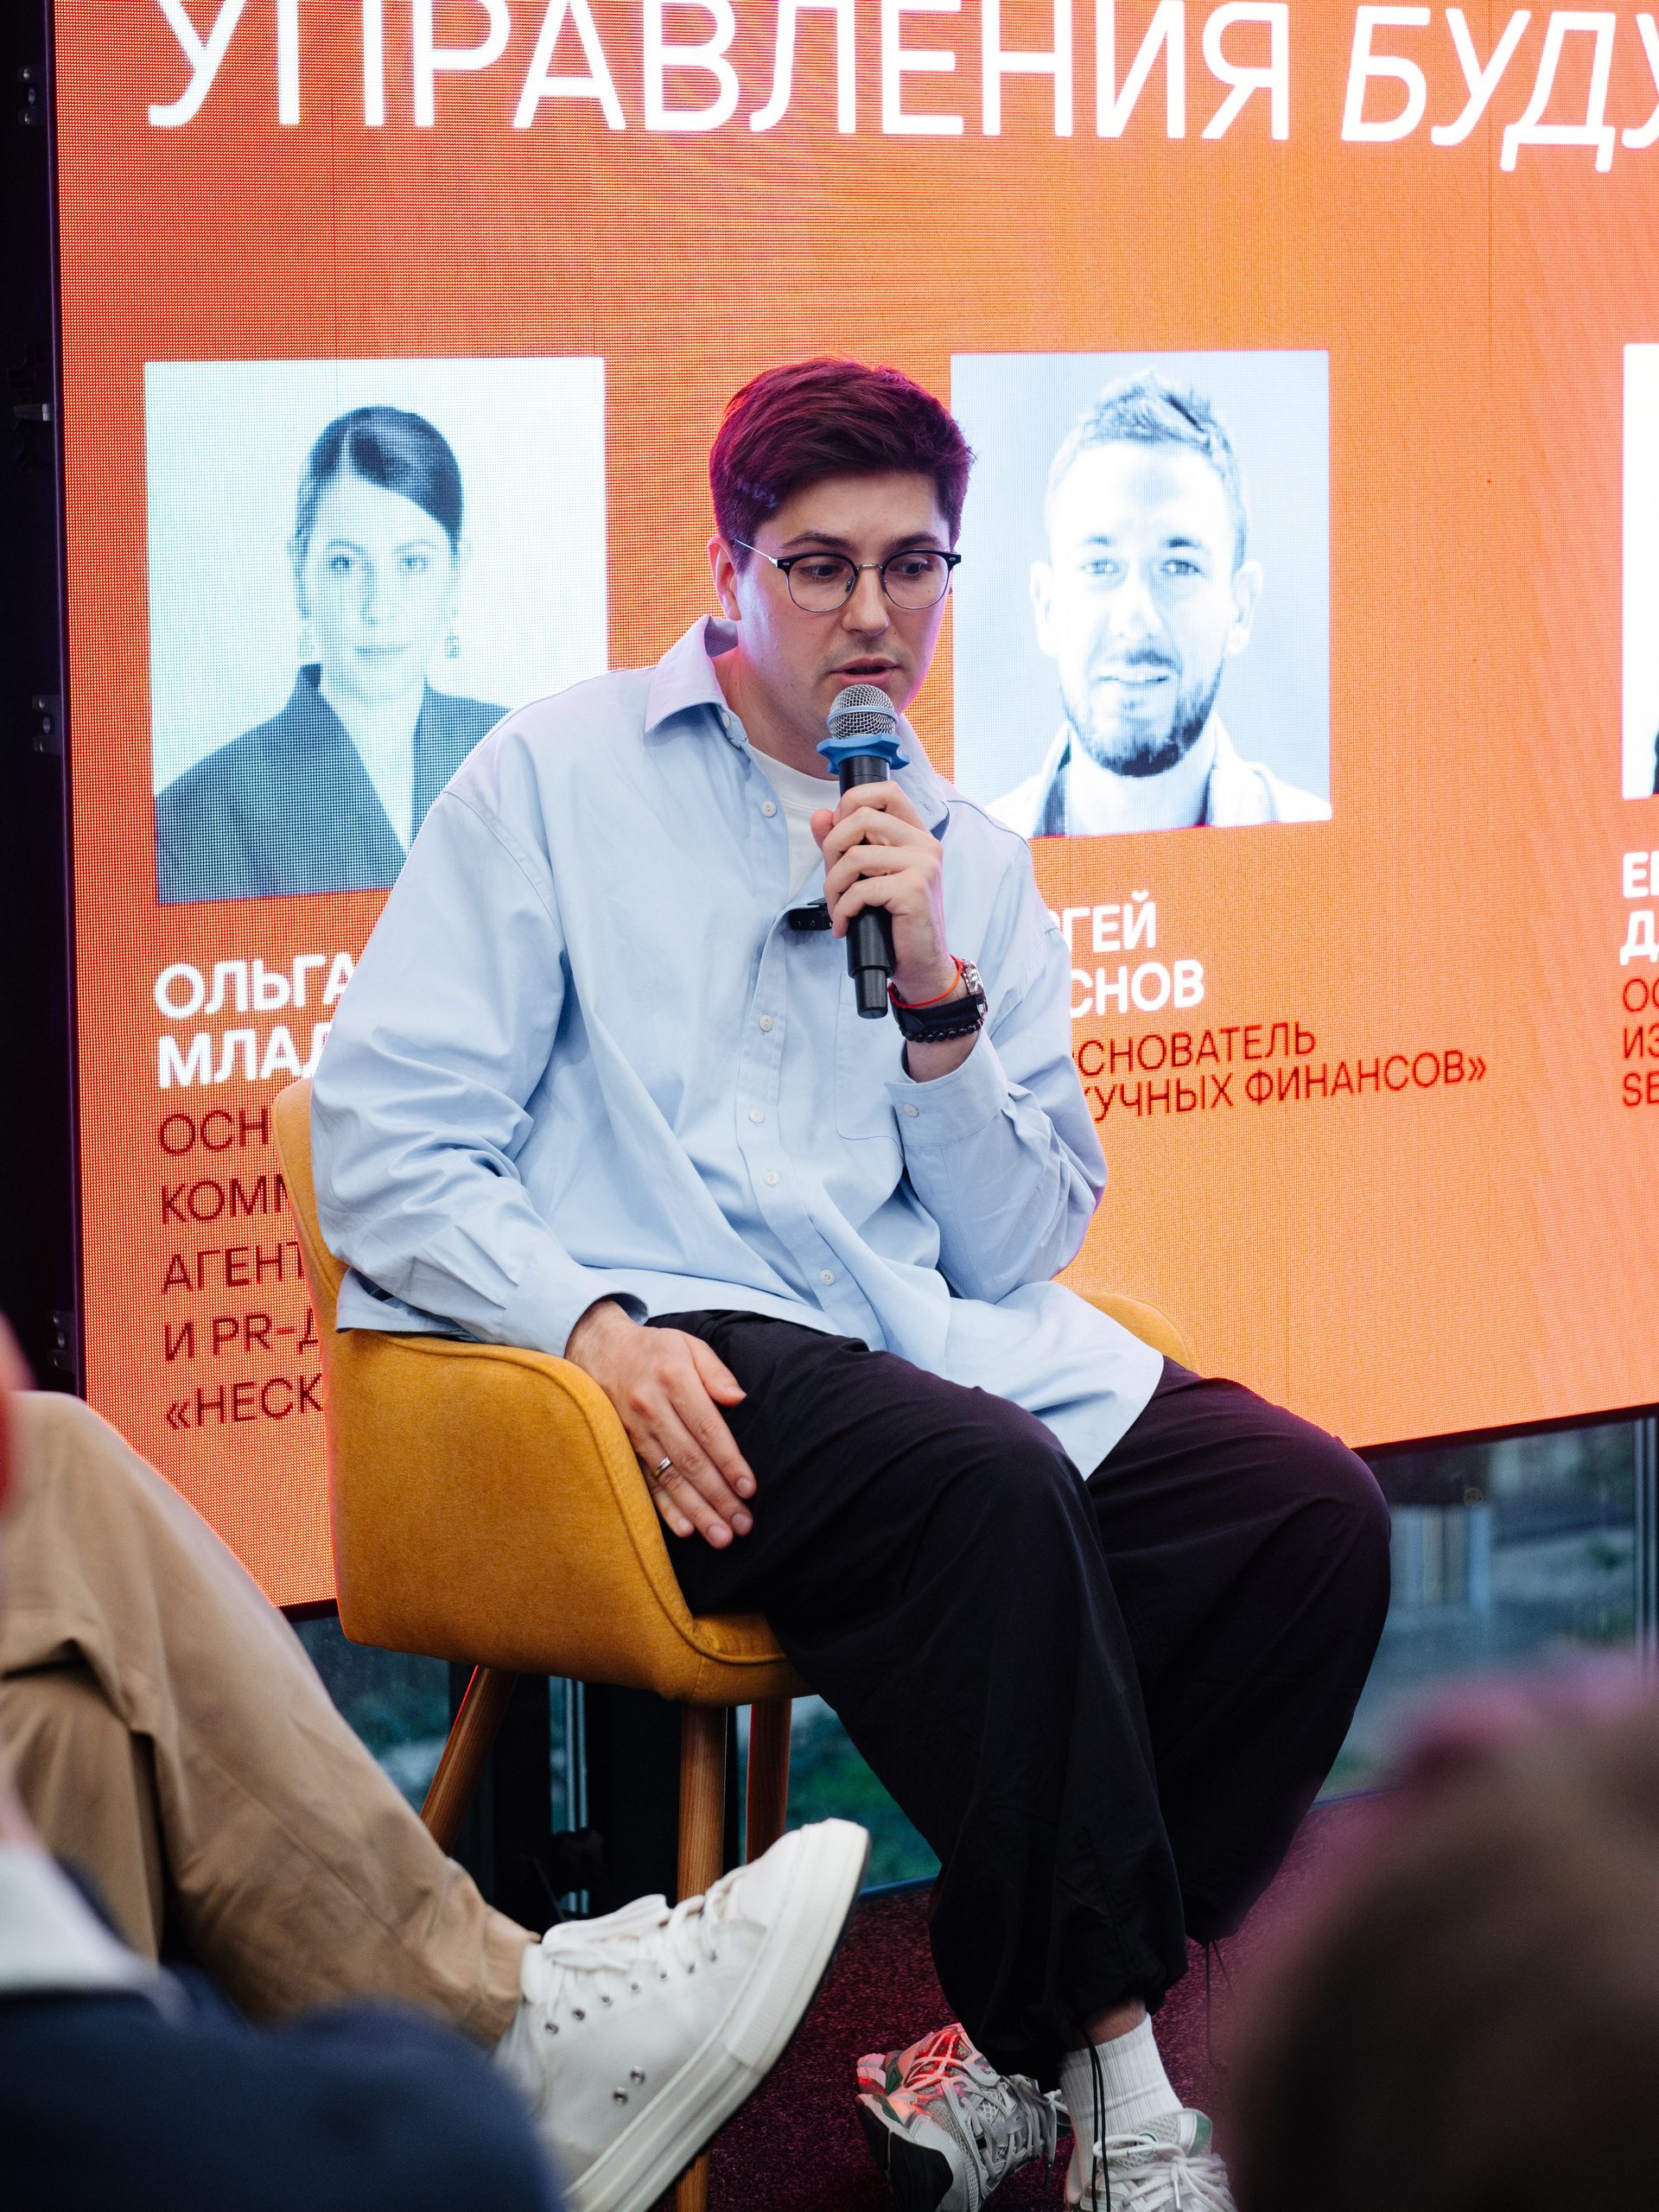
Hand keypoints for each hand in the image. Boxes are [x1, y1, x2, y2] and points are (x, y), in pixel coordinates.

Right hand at [564, 1300, 754, 1547]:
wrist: (597, 1348)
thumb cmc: (653, 1349)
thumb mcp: (687, 1344)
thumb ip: (715, 1371)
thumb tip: (739, 1399)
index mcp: (672, 1379)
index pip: (707, 1429)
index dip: (728, 1461)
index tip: (748, 1488)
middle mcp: (651, 1408)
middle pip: (690, 1460)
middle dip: (718, 1496)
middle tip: (742, 1525)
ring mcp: (632, 1431)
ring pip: (669, 1477)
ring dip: (696, 1510)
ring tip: (720, 1536)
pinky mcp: (621, 1447)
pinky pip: (645, 1482)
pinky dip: (664, 1508)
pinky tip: (684, 1529)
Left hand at [812, 780, 958, 1006]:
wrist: (921, 966)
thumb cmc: (895, 922)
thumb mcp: (866, 877)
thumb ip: (843, 844)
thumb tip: (819, 816)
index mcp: (916, 834)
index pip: (886, 791)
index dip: (851, 804)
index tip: (839, 836)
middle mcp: (925, 844)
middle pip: (862, 818)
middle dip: (832, 849)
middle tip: (832, 881)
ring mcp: (923, 865)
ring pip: (855, 856)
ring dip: (833, 887)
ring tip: (838, 909)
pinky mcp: (914, 890)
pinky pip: (861, 889)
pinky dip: (843, 910)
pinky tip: (845, 925)